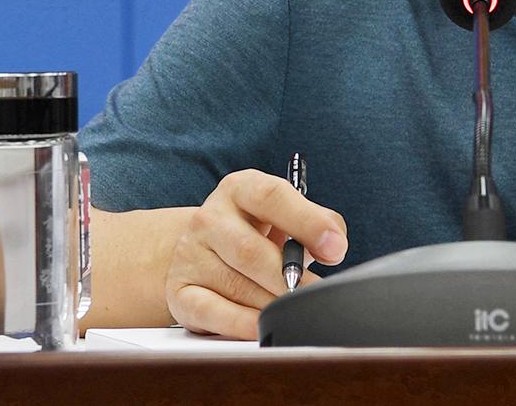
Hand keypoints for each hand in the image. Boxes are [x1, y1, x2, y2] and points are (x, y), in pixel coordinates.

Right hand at [165, 169, 347, 339]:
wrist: (201, 249)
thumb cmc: (256, 231)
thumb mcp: (285, 215)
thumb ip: (318, 221)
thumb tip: (334, 245)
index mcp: (240, 189)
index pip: (272, 197)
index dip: (308, 223)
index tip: (335, 249)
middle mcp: (210, 217)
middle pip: (251, 250)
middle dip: (290, 277)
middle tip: (315, 293)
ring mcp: (191, 254)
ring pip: (236, 285)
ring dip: (271, 302)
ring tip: (295, 310)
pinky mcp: (180, 291)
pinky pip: (211, 311)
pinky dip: (240, 323)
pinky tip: (262, 327)